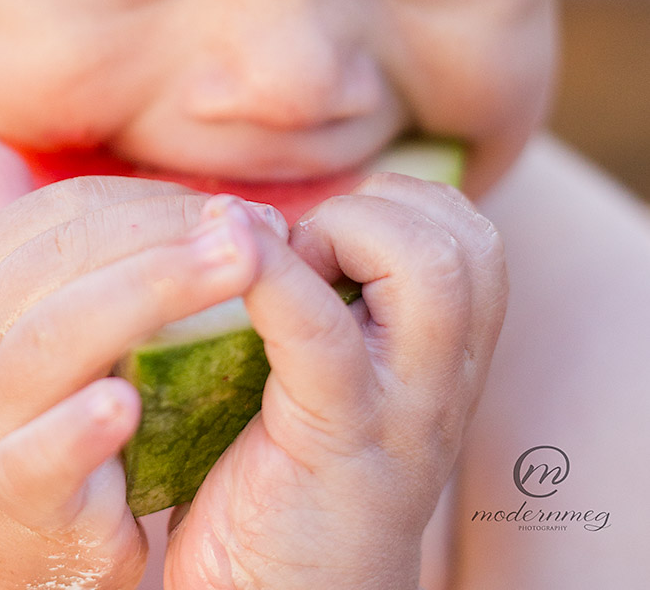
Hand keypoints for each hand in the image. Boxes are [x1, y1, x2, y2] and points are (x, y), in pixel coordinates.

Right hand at [0, 135, 273, 587]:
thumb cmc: (4, 425)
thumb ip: (7, 250)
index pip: (55, 214)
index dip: (147, 200)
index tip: (228, 210)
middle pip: (62, 258)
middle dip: (167, 232)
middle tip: (259, 227)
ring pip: (56, 338)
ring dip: (153, 293)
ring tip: (238, 268)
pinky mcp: (7, 496)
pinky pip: (39, 454)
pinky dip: (83, 426)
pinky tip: (130, 402)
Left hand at [164, 178, 507, 588]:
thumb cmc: (285, 485)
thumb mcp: (324, 390)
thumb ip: (323, 313)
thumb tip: (260, 226)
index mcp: (440, 360)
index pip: (467, 236)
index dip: (394, 207)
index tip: (317, 238)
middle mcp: (441, 381)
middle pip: (466, 241)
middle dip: (375, 212)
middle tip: (302, 253)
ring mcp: (401, 412)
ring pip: (429, 271)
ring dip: (341, 235)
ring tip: (278, 269)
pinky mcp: (339, 440)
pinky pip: (320, 332)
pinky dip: (272, 277)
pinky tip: (225, 260)